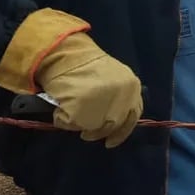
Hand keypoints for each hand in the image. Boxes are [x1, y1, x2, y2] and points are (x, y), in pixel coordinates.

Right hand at [0, 8, 141, 147]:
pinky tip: (61, 111)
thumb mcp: (116, 78)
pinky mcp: (79, 109)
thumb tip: (115, 121)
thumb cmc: (88, 65)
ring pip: (94, 126)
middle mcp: (122, 96)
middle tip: (87, 134)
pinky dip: (64, 121)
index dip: (121, 131)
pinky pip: (71, 123)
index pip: (132, 116)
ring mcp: (102, 104)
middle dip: (99, 132)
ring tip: (73, 117)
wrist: (65, 53)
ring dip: (83, 125)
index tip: (110, 141)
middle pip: (113, 124)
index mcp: (132, 88)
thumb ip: (121, 97)